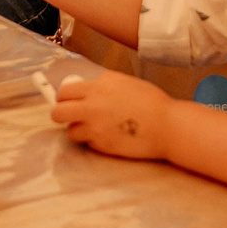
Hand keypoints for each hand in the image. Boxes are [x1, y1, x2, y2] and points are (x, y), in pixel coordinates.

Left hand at [51, 72, 171, 158]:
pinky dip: (95, 142)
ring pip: (70, 131)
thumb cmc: (153, 104)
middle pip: (58, 111)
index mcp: (101, 84)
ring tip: (95, 130)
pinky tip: (111, 137)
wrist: (168, 126)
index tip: (69, 102)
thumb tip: (86, 92)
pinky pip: (88, 143)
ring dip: (79, 131)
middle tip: (71, 117)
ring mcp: (96, 124)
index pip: (66, 90)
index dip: (65, 98)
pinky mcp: (102, 143)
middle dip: (61, 115)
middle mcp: (94, 102)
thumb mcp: (126, 84)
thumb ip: (104, 87)